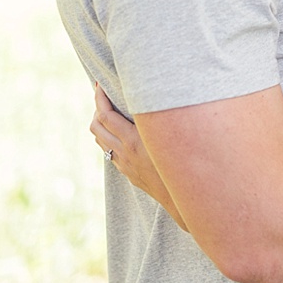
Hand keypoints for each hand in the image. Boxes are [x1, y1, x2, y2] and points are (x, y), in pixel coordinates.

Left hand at [91, 83, 188, 231]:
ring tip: (110, 110)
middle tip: (104, 93)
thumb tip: (168, 93)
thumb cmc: (186, 165)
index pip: (105, 114)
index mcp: (134, 140)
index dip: (100, 97)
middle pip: (96, 125)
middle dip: (96, 107)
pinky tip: (121, 132)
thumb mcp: (176, 137)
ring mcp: (124, 163)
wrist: (182, 200)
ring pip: (100, 139)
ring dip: (100, 123)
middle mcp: (124, 152)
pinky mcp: (128, 172)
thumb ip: (168, 116)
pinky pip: (110, 151)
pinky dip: (109, 137)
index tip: (99, 82)